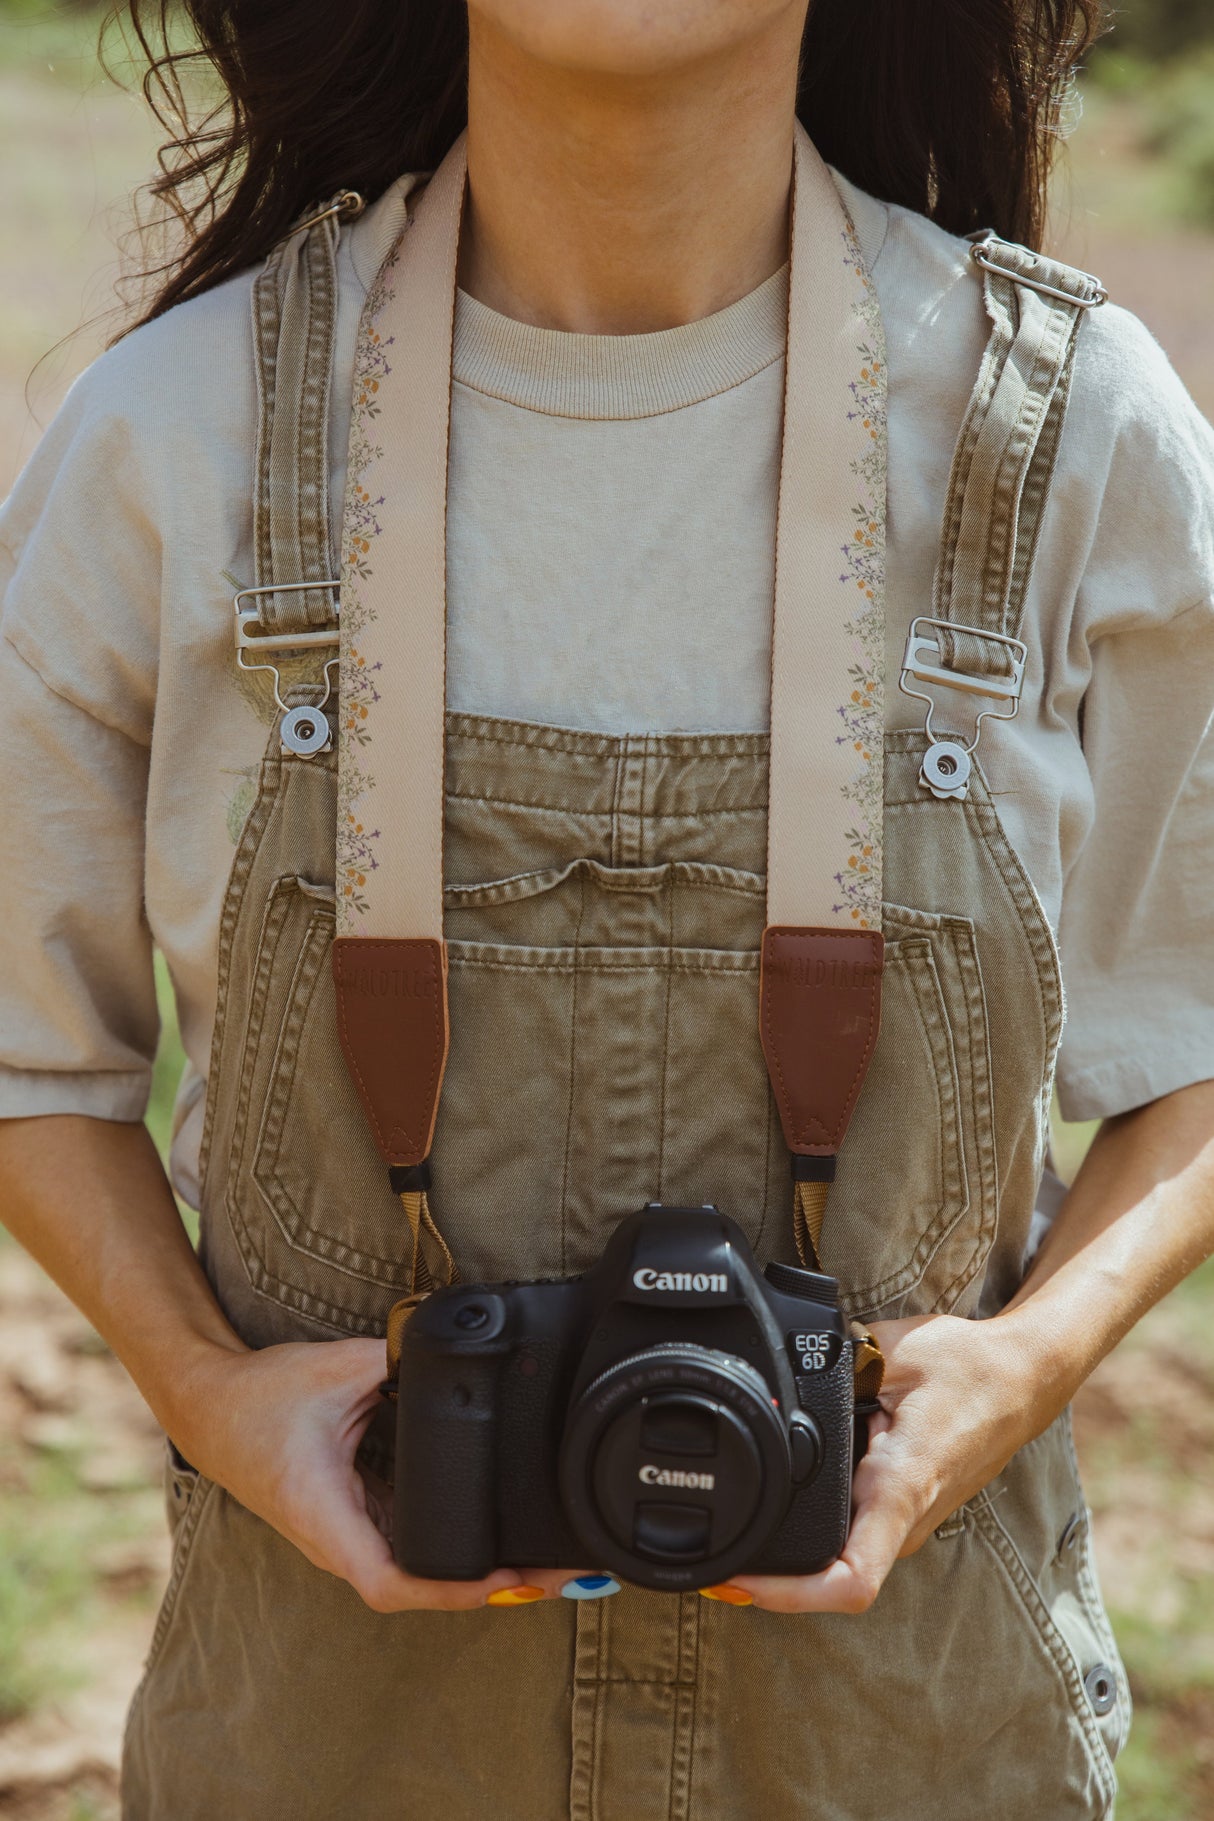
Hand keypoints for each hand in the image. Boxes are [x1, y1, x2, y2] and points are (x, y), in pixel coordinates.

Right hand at [170, 1337, 577, 1611]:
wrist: (210, 1405)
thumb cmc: (260, 1398)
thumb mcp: (335, 1370)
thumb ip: (398, 1360)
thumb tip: (454, 1349)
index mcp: (329, 1519)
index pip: (394, 1582)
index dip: (453, 1590)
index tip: (505, 1580)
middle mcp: (340, 1540)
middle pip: (420, 1586)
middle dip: (489, 1586)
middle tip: (554, 1571)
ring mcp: (348, 1532)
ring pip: (418, 1569)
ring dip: (477, 1570)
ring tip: (542, 1560)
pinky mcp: (354, 1515)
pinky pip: (409, 1541)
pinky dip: (452, 1542)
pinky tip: (493, 1529)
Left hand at [729, 1310, 1054, 1614]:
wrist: (1024, 1377)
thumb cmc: (967, 1365)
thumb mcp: (891, 1351)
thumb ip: (834, 1365)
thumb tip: (784, 1369)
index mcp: (899, 1488)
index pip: (850, 1579)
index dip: (787, 1594)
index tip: (736, 1583)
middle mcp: (905, 1521)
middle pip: (830, 1584)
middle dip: (769, 1584)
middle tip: (707, 1559)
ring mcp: (908, 1523)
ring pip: (840, 1567)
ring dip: (789, 1567)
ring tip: (732, 1539)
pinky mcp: (907, 1512)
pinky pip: (853, 1542)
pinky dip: (812, 1543)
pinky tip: (777, 1517)